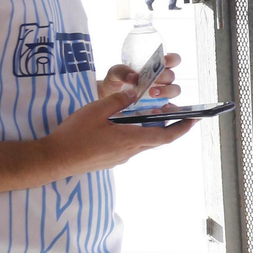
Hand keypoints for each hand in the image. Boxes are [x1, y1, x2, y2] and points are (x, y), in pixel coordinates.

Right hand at [42, 86, 195, 174]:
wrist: (56, 159)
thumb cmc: (76, 134)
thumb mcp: (97, 109)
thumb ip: (118, 100)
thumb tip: (135, 92)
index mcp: (131, 139)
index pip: (165, 135)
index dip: (182, 128)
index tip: (196, 120)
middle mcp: (130, 151)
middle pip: (157, 139)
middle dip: (171, 127)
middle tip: (179, 113)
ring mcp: (120, 157)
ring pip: (144, 143)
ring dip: (153, 130)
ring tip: (155, 114)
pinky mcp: (111, 159)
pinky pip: (131, 146)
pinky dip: (138, 134)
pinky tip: (128, 124)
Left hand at [99, 53, 182, 100]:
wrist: (109, 100)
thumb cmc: (116, 83)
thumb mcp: (115, 73)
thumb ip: (122, 71)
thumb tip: (134, 77)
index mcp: (155, 67)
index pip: (172, 60)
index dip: (172, 59)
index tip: (164, 62)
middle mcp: (162, 79)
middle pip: (171, 76)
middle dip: (164, 77)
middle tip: (151, 81)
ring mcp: (163, 93)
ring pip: (174, 90)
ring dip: (166, 91)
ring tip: (152, 93)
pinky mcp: (161, 107)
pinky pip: (170, 108)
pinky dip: (166, 108)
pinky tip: (157, 109)